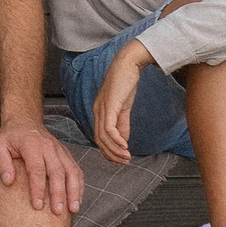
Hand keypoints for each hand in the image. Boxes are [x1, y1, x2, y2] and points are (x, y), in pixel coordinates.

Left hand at [0, 116, 85, 214]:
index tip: (37, 206)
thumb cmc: (10, 137)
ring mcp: (60, 150)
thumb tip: (8, 181)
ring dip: (74, 191)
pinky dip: (79, 186)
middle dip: (59, 193)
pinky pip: (76, 171)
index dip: (38, 188)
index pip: (37, 168)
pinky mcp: (66, 154)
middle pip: (58, 172)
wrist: (25, 121)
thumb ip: (1, 163)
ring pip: (71, 172)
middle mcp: (49, 146)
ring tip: (73, 209)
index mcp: (32, 144)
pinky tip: (77, 201)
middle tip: (57, 212)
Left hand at [91, 40, 152, 164]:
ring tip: (126, 157)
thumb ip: (123, 124)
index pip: (99, 137)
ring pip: (103, 136)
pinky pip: (109, 128)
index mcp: (99, 112)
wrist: (128, 64)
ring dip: (115, 150)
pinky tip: (125, 146)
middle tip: (123, 162)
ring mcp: (102, 109)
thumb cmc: (126, 83)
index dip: (108, 151)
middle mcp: (97, 111)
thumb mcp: (124, 107)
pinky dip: (116, 139)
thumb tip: (123, 141)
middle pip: (99, 140)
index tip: (118, 160)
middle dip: (111, 154)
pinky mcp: (109, 106)